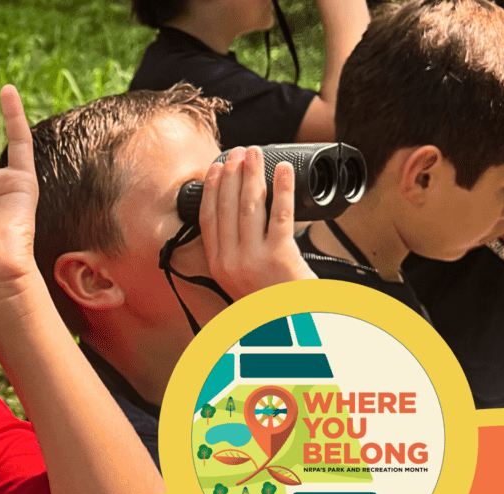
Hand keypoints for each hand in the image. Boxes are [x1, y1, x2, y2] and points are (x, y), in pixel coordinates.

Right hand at [199, 146, 315, 300]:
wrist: (294, 331)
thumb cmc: (272, 304)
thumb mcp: (241, 283)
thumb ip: (234, 257)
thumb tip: (235, 219)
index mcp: (218, 266)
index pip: (208, 219)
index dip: (211, 190)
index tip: (216, 168)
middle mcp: (230, 262)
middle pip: (227, 208)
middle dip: (232, 174)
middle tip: (239, 152)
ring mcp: (254, 260)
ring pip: (250, 207)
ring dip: (253, 175)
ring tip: (256, 154)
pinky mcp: (280, 257)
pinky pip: (280, 214)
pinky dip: (282, 188)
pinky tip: (283, 170)